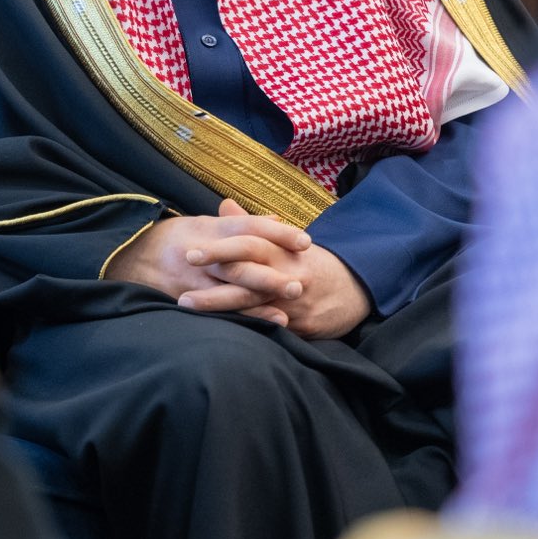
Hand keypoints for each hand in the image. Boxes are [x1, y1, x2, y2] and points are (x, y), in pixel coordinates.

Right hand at [105, 199, 313, 325]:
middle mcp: (200, 251)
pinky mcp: (182, 298)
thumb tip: (276, 218)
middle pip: (240, 260)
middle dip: (271, 273)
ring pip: (228, 288)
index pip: (248, 227)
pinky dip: (240, 316)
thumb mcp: (201, 224)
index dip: (277, 233)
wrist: (123, 255)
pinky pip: (214, 309)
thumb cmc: (170, 239)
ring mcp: (190, 277)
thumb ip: (237, 224)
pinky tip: (263, 323)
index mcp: (207, 228)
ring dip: (259, 299)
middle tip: (302, 282)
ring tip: (287, 308)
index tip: (305, 241)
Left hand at [179, 200, 371, 339]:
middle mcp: (287, 275)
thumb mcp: (286, 241)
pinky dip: (248, 329)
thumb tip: (224, 205)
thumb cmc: (311, 262)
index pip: (248, 245)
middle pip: (247, 278)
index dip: (219, 249)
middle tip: (181, 292)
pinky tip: (222, 333)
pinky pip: (271, 328)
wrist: (357, 287)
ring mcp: (294, 303)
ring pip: (254, 306)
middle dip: (214, 287)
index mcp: (281, 250)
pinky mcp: (302, 327)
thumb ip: (252, 225)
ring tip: (189, 308)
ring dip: (221, 309)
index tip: (190, 252)